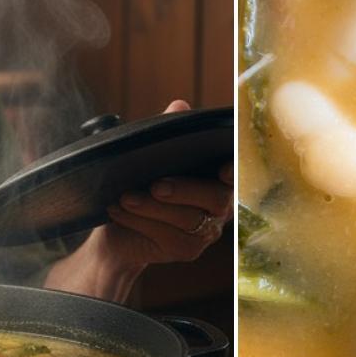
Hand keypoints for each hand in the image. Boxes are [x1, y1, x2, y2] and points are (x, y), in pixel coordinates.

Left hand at [99, 100, 233, 270]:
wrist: (118, 229)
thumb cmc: (140, 185)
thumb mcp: (150, 156)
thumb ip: (167, 131)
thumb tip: (180, 106)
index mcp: (217, 178)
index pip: (237, 172)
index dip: (236, 169)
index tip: (224, 168)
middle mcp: (219, 206)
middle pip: (218, 199)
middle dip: (185, 190)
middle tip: (155, 185)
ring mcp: (206, 231)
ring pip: (188, 220)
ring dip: (153, 207)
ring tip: (125, 197)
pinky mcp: (187, 250)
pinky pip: (168, 237)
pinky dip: (139, 221)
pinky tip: (119, 210)